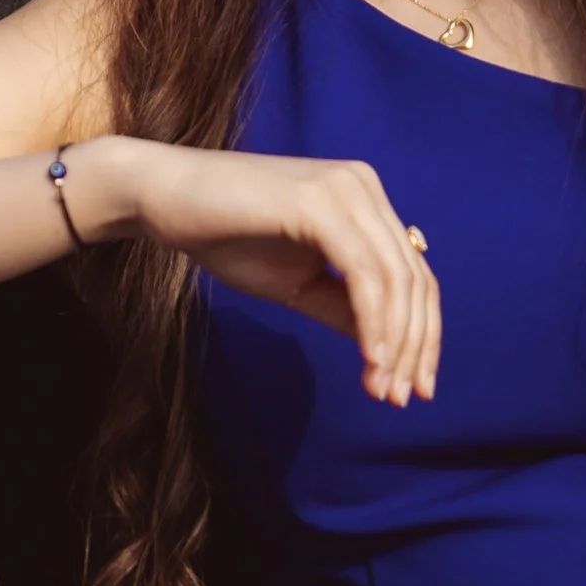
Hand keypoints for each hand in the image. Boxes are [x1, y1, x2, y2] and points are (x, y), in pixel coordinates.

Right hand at [103, 140, 440, 402]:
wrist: (163, 196)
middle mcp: (363, 187)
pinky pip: (362, 273)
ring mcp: (343, 190)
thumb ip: (342, 308)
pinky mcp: (317, 203)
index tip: (412, 387)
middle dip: (415, 346)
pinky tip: (370, 359)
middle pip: (415, 279)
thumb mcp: (295, 284)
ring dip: (396, 343)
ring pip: (395, 279)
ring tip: (385, 389)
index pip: (413, 274)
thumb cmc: (224, 236)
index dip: (421, 335)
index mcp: (363, 201)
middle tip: (404, 398)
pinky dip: (373, 321)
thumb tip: (386, 349)